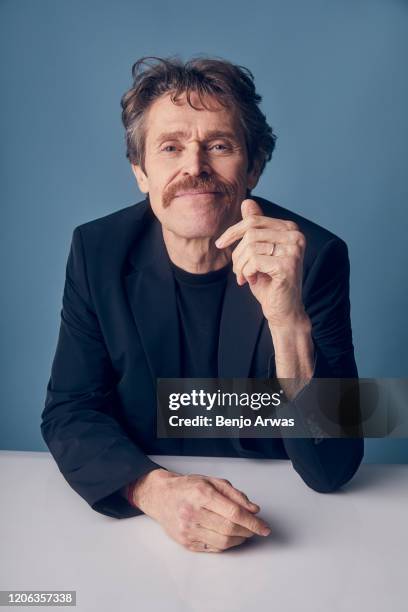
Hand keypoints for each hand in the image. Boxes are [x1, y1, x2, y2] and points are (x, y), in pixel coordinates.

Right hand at [131, 468, 270, 552]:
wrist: (161, 496)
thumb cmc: (187, 487)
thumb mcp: (212, 481)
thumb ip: (234, 494)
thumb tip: (253, 509)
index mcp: (201, 493)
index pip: (233, 512)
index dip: (253, 522)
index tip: (264, 527)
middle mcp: (193, 512)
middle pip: (229, 528)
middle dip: (248, 531)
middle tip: (256, 529)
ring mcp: (188, 529)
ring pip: (223, 542)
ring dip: (239, 539)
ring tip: (244, 533)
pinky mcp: (185, 542)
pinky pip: (213, 548)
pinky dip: (226, 545)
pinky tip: (230, 537)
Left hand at [215, 199, 307, 327]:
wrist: (283, 310)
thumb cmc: (269, 282)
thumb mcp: (258, 252)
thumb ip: (255, 228)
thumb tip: (247, 202)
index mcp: (290, 229)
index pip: (254, 220)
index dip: (232, 232)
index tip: (220, 244)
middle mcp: (295, 236)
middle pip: (250, 233)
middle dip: (237, 253)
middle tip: (238, 271)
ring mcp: (294, 250)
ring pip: (250, 247)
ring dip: (240, 265)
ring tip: (245, 277)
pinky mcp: (288, 265)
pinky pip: (254, 261)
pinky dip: (246, 273)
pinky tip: (252, 281)